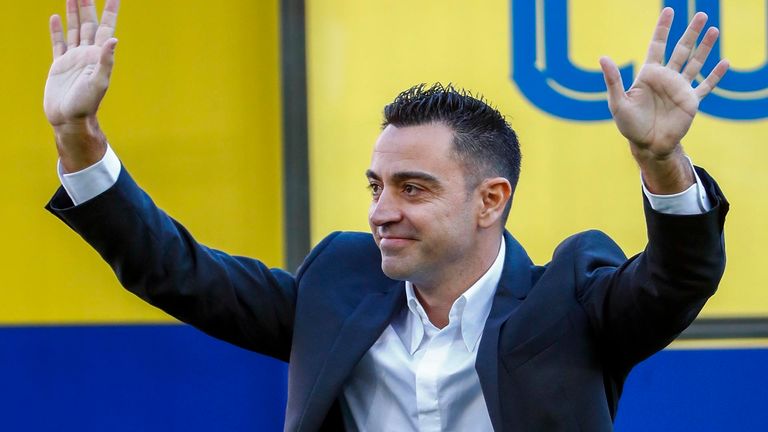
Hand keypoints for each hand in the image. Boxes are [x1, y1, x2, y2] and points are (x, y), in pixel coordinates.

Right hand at [44, 0, 119, 171]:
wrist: (69, 120)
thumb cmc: (86, 105)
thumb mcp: (98, 83)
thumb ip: (106, 61)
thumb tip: (113, 40)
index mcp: (98, 56)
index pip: (107, 27)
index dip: (111, 10)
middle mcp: (87, 54)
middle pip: (89, 23)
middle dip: (88, 5)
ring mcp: (73, 58)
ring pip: (74, 29)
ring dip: (73, 12)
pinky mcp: (59, 65)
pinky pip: (58, 43)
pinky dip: (57, 30)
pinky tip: (55, 17)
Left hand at [599, 8, 728, 193]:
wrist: (647, 145)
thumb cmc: (629, 124)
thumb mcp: (618, 102)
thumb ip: (613, 80)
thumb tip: (603, 58)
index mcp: (649, 74)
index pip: (657, 45)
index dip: (663, 29)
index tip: (669, 11)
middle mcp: (666, 78)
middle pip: (681, 49)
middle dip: (691, 32)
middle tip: (701, 15)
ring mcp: (680, 88)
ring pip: (695, 62)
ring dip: (705, 47)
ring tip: (713, 30)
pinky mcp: (691, 101)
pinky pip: (705, 86)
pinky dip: (715, 76)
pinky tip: (725, 63)